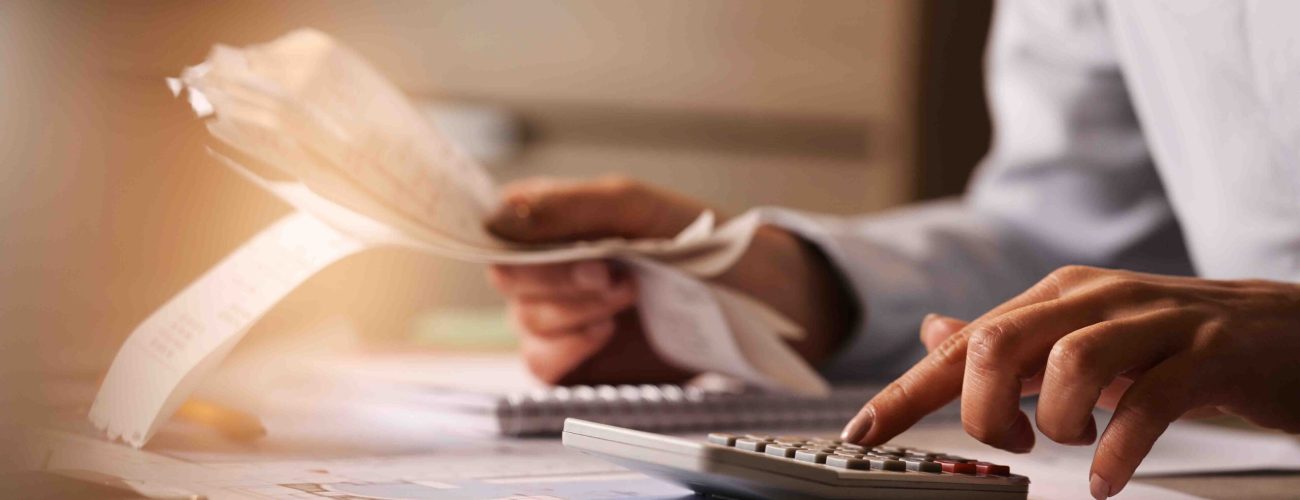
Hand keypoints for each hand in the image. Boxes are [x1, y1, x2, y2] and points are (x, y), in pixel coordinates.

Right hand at [485, 176, 853, 384]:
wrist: (755, 298)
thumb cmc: (700, 240)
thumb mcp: (636, 208)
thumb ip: (568, 206)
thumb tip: (499, 215)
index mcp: (555, 222)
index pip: (498, 228)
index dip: (516, 242)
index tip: (554, 246)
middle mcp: (550, 270)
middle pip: (508, 279)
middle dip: (558, 279)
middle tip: (612, 274)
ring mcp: (563, 317)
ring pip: (526, 323)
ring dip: (573, 312)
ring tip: (626, 298)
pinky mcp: (579, 363)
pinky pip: (543, 365)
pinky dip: (568, 349)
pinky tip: (604, 332)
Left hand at [840, 266, 1299, 498]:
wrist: (1285, 329)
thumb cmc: (1171, 340)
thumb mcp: (1078, 334)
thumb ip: (1008, 339)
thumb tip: (934, 333)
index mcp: (1055, 297)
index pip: (963, 343)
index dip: (906, 391)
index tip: (862, 435)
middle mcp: (1095, 298)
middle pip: (1000, 340)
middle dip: (981, 407)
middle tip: (1007, 442)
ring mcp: (1154, 321)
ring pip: (1071, 363)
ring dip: (1057, 423)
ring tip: (1071, 448)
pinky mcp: (1206, 353)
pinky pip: (1150, 402)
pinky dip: (1119, 448)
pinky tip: (1106, 478)